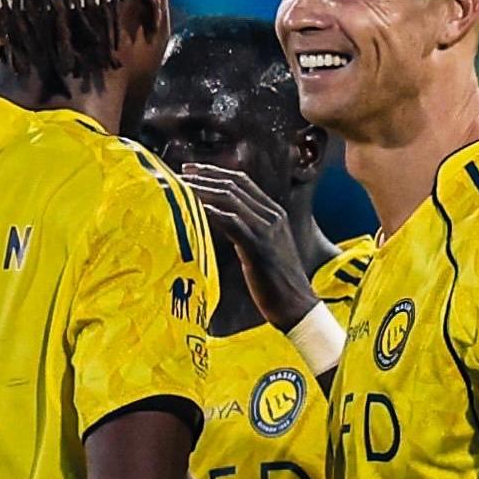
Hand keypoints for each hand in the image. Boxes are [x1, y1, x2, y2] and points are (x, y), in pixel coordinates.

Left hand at [179, 163, 317, 329]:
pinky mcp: (259, 246)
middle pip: (234, 184)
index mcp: (275, 214)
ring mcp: (267, 230)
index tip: (192, 171)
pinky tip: (194, 209)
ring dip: (203, 191)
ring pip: (230, 198)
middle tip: (181, 174)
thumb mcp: (262, 249)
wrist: (296, 306)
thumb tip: (220, 223)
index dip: (216, 173)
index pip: (242, 182)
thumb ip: (246, 231)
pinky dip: (210, 212)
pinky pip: (231, 221)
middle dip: (205, 176)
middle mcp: (273, 216)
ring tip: (182, 189)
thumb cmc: (277, 284)